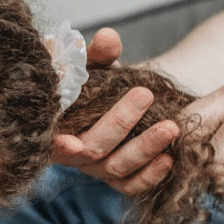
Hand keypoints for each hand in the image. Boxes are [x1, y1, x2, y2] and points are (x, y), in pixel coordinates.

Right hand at [52, 28, 179, 195]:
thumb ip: (98, 54)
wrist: (110, 100)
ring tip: (171, 126)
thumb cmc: (91, 82)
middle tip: (145, 94)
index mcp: (56, 127)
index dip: (61, 146)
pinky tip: (170, 159)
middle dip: (120, 123)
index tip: (73, 143)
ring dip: (145, 148)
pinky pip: (133, 185)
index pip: (52, 142)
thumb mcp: (91, 65)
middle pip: (92, 150)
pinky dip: (151, 176)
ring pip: (117, 168)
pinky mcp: (120, 179)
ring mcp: (97, 169)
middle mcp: (73, 153)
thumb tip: (109, 37)